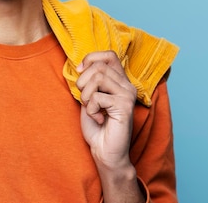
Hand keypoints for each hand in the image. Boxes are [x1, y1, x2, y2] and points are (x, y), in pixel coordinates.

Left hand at [76, 51, 136, 169]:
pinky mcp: (125, 106)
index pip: (109, 55)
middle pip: (99, 67)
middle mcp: (127, 85)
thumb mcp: (89, 99)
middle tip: (85, 100)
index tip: (80, 72)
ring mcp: (128, 95)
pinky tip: (99, 119)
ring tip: (92, 109)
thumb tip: (81, 65)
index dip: (91, 59)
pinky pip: (97, 97)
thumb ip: (89, 82)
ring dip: (86, 95)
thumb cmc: (96, 127)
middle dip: (83, 82)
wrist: (105, 153)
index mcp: (120, 81)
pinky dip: (91, 109)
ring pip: (98, 78)